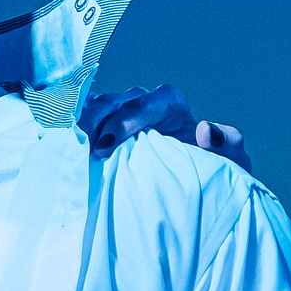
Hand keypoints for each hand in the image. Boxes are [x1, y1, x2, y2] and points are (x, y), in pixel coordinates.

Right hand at [78, 85, 252, 175]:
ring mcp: (120, 116)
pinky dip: (71, 129)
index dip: (125, 119)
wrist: (193, 190)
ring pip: (94, 108)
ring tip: (67, 148)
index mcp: (170, 105)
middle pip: (113, 101)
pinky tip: (59, 144)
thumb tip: (206, 130)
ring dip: (79, 126)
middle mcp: (142, 105)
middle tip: (82, 148)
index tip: (108, 144)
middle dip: (95, 120)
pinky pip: (84, 122)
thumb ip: (228, 145)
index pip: (145, 102)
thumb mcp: (231, 164)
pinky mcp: (104, 131)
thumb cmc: (212, 174)